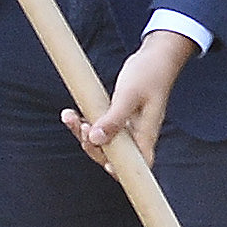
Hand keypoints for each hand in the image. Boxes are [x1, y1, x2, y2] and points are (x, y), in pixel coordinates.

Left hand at [65, 29, 195, 170]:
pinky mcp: (118, 117)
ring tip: (70, 116)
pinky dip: (85, 122)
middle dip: (92, 146)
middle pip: (113, 155)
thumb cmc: (149, 73)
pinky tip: (73, 113)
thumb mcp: (129, 94)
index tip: (106, 163)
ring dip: (84, 133)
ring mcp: (127, 127)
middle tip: (80, 127)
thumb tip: (97, 139)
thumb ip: (114, 118)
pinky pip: (100, 127)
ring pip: (103, 141)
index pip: (138, 165)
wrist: (156, 55)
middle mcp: (137, 135)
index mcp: (146, 133)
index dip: (121, 170)